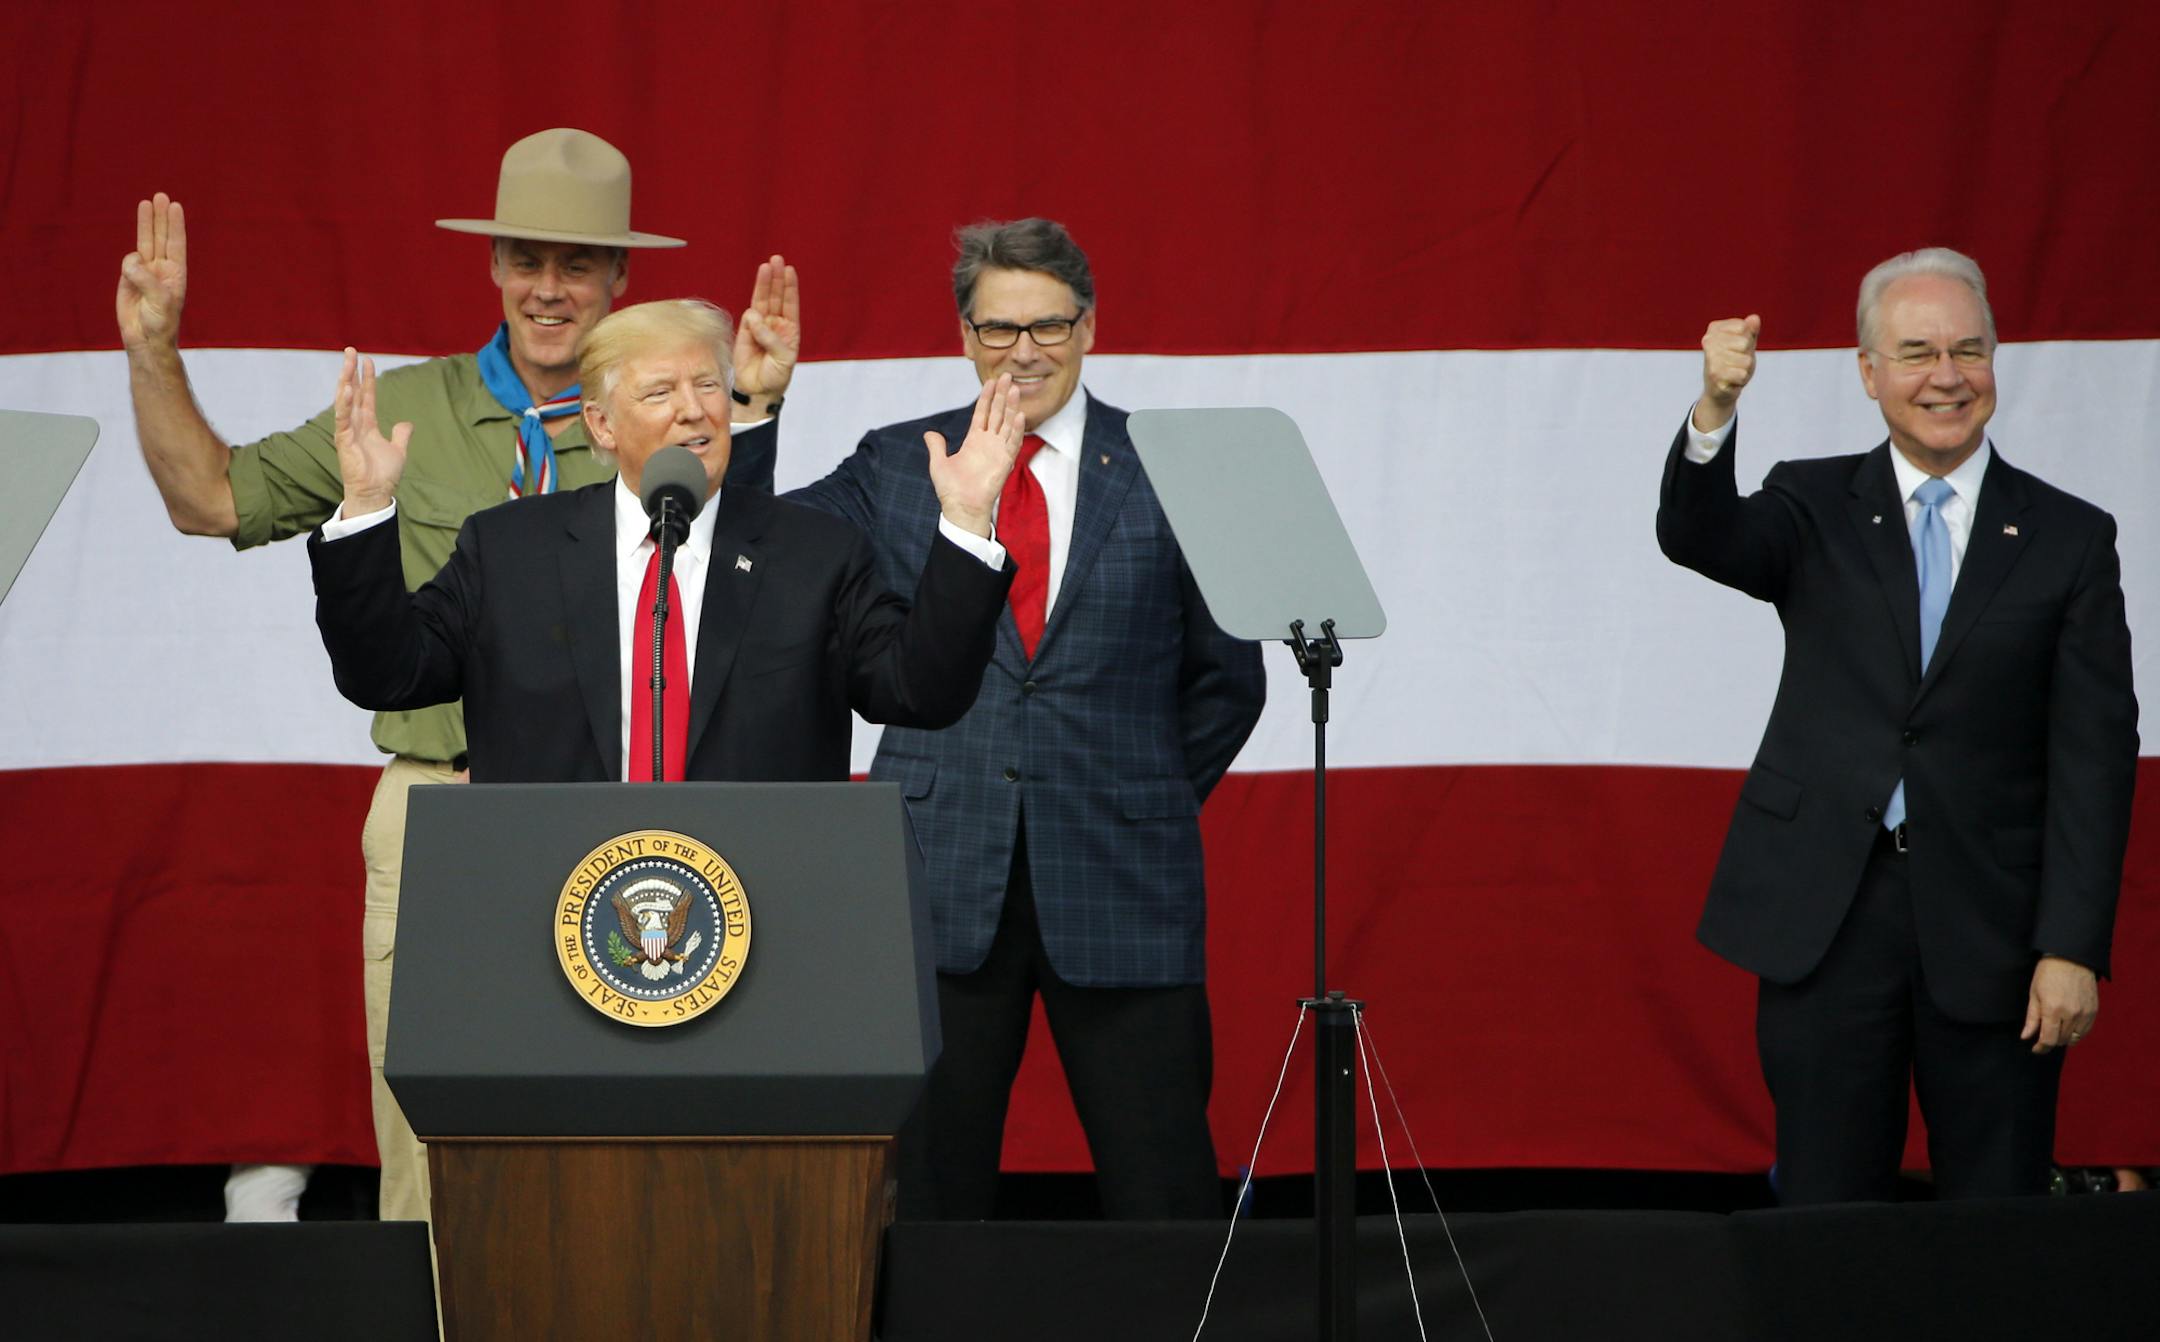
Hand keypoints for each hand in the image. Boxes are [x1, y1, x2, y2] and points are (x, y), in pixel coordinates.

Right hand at [117, 193, 188, 350]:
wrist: (145, 339)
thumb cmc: (160, 323)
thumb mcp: (159, 300)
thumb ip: (146, 278)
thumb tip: (131, 259)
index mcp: (176, 273)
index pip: (176, 244)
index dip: (175, 225)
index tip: (175, 206)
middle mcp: (162, 269)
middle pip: (161, 237)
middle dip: (160, 217)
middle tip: (161, 196)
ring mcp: (145, 272)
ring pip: (145, 242)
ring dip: (146, 223)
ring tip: (146, 202)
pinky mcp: (128, 278)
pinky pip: (127, 262)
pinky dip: (128, 263)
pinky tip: (131, 274)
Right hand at [333, 348, 411, 516]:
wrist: (375, 493)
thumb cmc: (383, 475)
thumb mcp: (398, 450)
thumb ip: (401, 435)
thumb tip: (406, 423)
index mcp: (367, 425)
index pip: (366, 396)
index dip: (367, 378)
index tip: (368, 360)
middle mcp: (355, 425)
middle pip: (352, 392)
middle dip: (351, 371)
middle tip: (350, 350)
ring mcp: (348, 431)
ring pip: (345, 400)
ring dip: (345, 380)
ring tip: (347, 361)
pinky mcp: (344, 440)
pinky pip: (343, 418)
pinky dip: (344, 404)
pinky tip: (346, 388)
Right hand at [732, 253, 799, 414]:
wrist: (758, 392)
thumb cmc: (775, 377)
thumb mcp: (783, 358)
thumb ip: (770, 338)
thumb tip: (754, 317)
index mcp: (790, 330)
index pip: (790, 303)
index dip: (789, 286)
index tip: (789, 270)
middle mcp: (775, 325)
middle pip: (775, 296)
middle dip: (776, 278)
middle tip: (776, 259)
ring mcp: (759, 327)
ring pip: (761, 301)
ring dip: (763, 284)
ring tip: (766, 267)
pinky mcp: (745, 332)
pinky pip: (748, 318)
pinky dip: (752, 316)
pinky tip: (755, 320)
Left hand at [925, 375, 1022, 538]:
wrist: (961, 508)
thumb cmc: (951, 490)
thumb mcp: (938, 463)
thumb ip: (936, 446)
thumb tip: (929, 433)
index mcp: (973, 441)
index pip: (982, 413)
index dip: (986, 397)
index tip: (991, 381)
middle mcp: (988, 443)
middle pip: (997, 413)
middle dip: (1002, 395)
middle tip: (1007, 376)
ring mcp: (998, 451)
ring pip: (1007, 424)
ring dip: (1011, 407)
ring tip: (1015, 389)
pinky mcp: (1005, 462)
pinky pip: (1013, 442)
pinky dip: (1017, 429)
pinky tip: (1020, 415)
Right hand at [1693, 314, 1759, 431]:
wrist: (1719, 389)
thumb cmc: (1734, 361)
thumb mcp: (1745, 343)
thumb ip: (1751, 330)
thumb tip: (1755, 318)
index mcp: (1714, 329)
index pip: (1743, 327)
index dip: (1748, 339)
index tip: (1737, 347)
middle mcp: (1708, 341)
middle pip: (1745, 343)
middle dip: (1746, 354)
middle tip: (1736, 361)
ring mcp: (1710, 358)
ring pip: (1746, 360)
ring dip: (1745, 368)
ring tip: (1734, 371)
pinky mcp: (1715, 375)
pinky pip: (1742, 374)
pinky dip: (1741, 379)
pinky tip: (1732, 380)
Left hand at [2020, 955, 2098, 1054]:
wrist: (2071, 958)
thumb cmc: (2047, 974)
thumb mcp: (2034, 994)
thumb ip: (2032, 1019)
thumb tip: (2026, 1037)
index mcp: (2053, 1009)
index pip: (2049, 1039)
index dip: (2041, 1048)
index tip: (2036, 1049)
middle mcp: (2071, 1013)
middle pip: (2061, 1040)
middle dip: (2051, 1041)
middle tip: (2043, 1036)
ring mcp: (2085, 1013)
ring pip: (2074, 1038)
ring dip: (2063, 1038)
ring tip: (2055, 1031)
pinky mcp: (2093, 1010)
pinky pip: (2085, 1031)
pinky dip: (2076, 1033)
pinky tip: (2068, 1027)